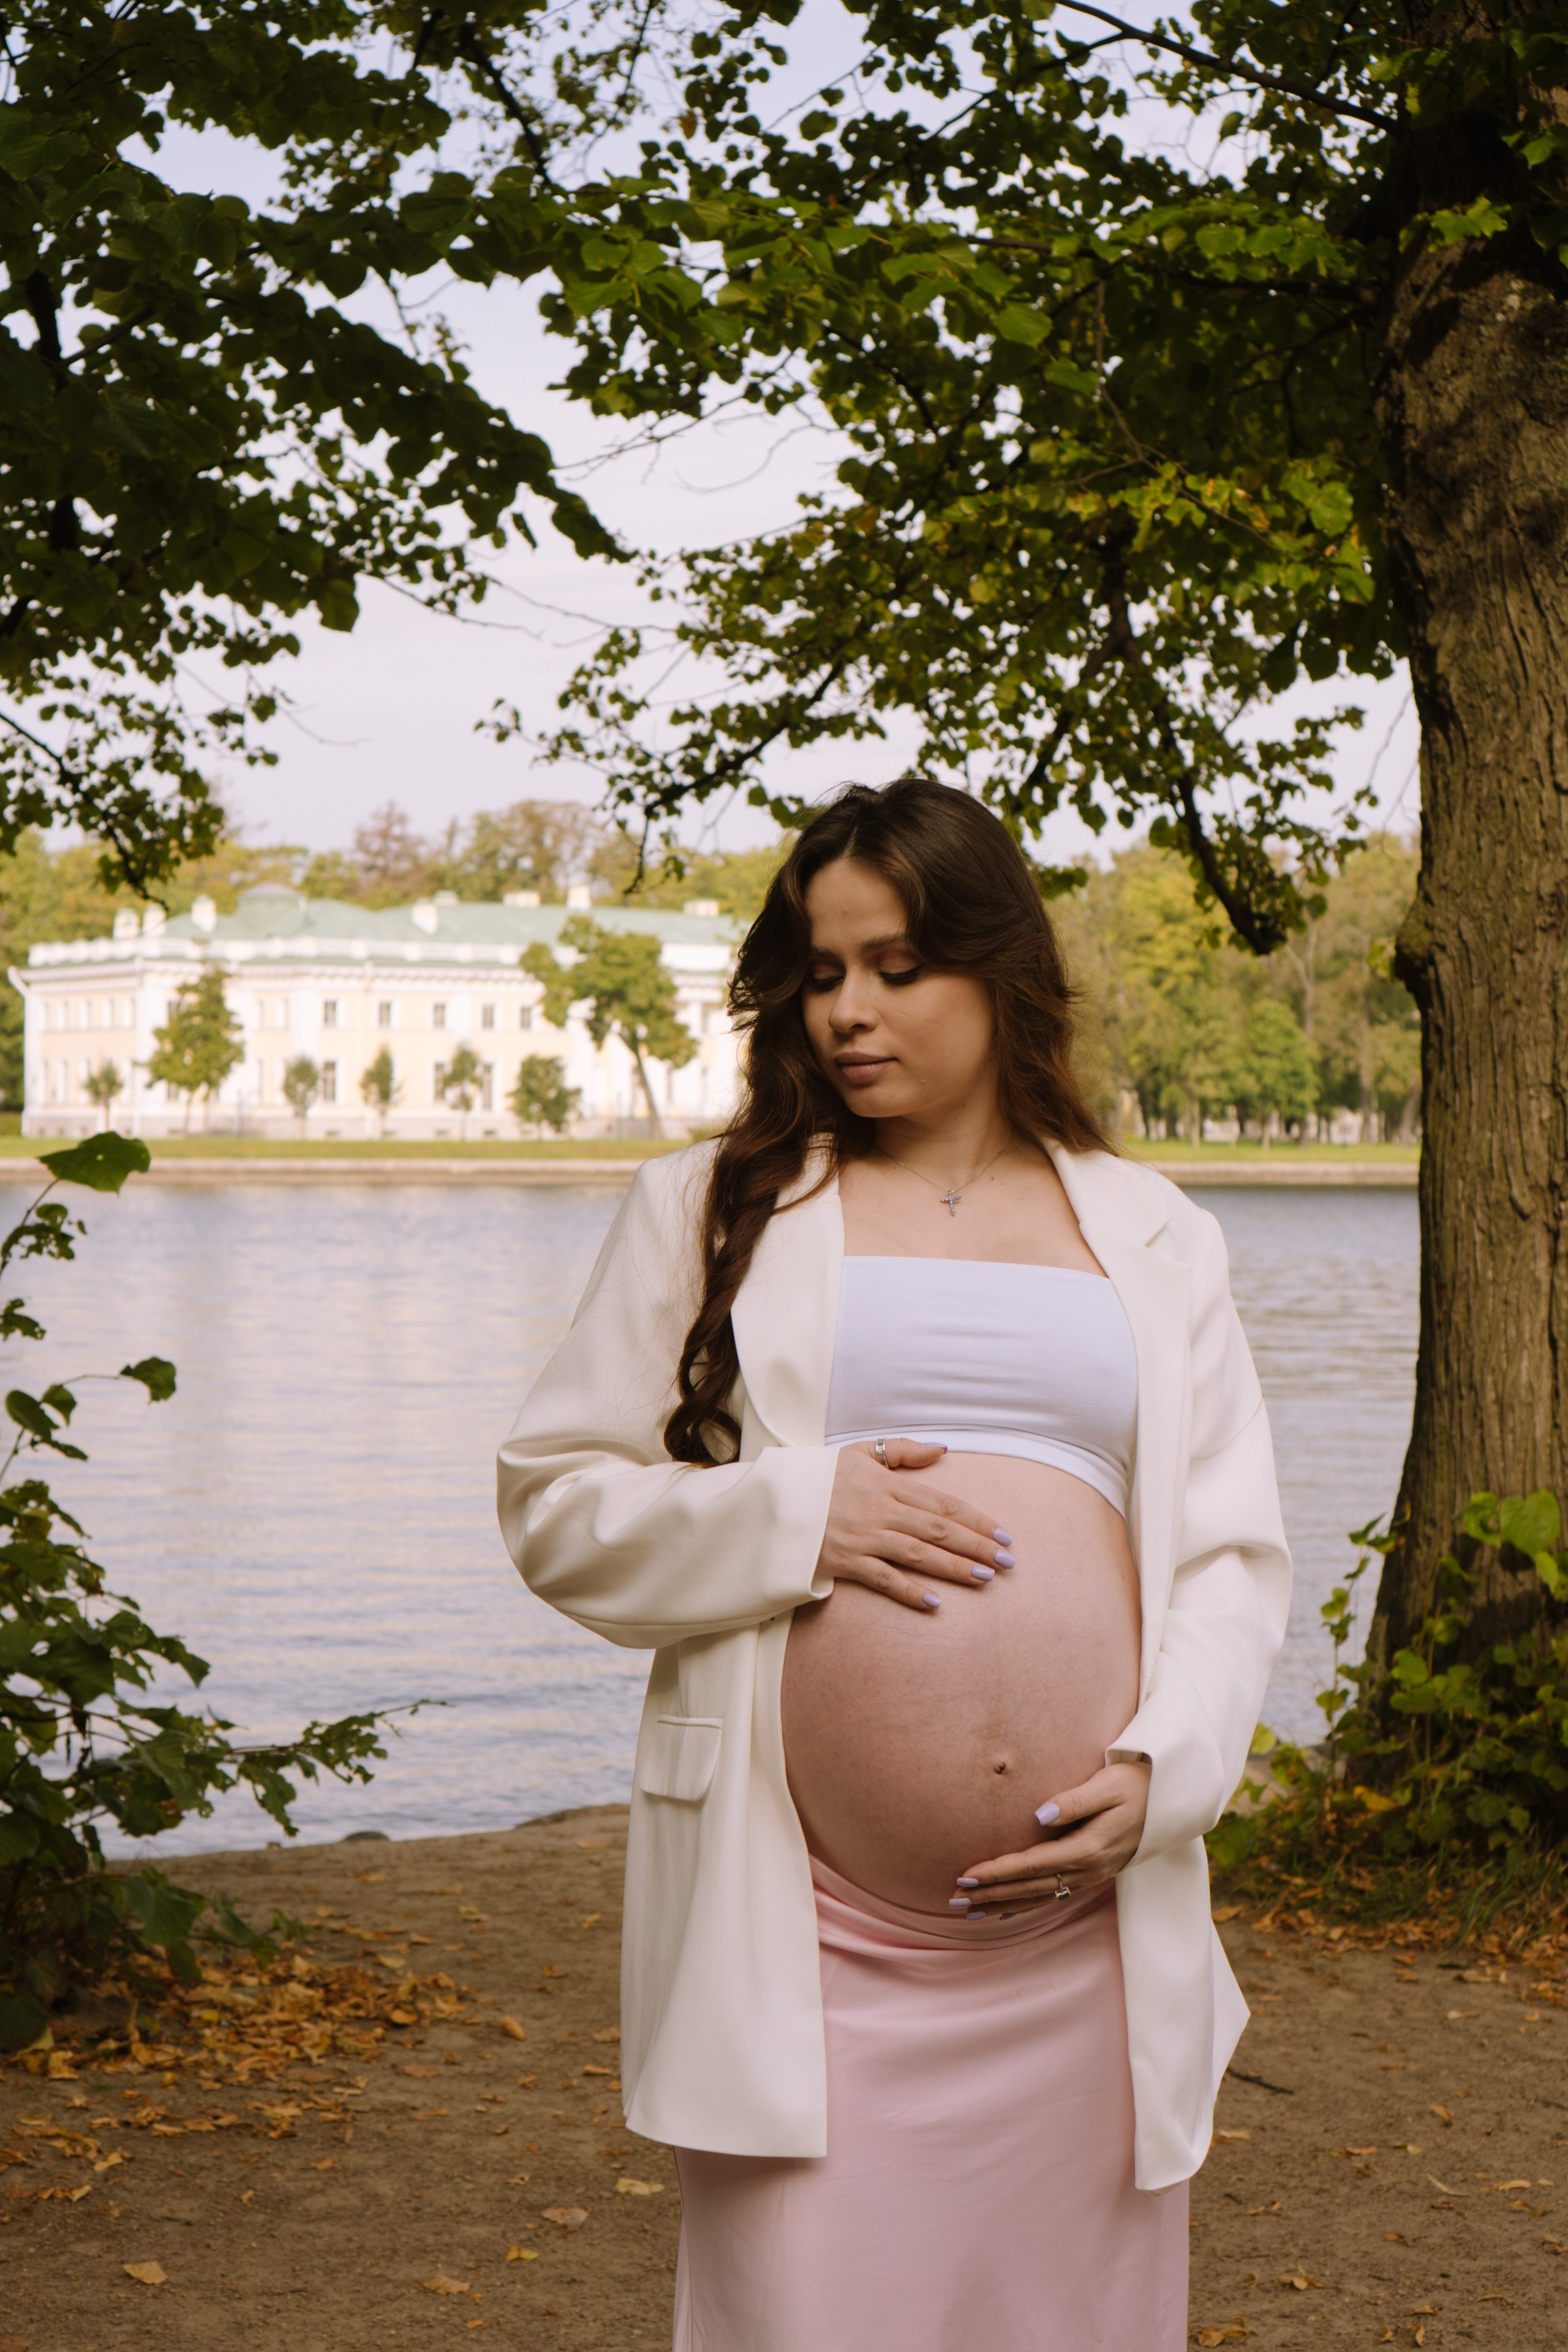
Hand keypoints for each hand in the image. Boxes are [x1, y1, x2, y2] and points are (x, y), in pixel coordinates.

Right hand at [816, 1439, 1013, 1613]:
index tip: (1003, 1533)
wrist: (774, 1501)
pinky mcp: (845, 1562)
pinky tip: (935, 1603)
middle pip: (938, 1531)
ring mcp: (863, 1538)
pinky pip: (883, 1579)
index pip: (942, 1503)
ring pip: (918, 1555)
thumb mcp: (859, 1453)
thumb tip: (943, 1450)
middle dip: (978, 1546)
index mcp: (887, 1485)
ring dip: (955, 1568)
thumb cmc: (820, 1476)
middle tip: (1008, 1562)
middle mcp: (880, 1511)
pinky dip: (909, 1592)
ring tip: (986, 1578)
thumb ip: (902, 1451)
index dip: (976, 1519)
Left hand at [951, 1761, 1151, 1912]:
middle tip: (955, 1899)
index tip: (967, 1874)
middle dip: (991, 1894)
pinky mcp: (1094, 1873)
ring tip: (970, 1912)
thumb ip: (1073, 1801)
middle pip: (1030, 1887)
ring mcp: (1092, 1875)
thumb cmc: (1135, 1782)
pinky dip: (1027, 1905)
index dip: (998, 1871)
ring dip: (1003, 1904)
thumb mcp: (1107, 1784)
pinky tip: (1005, 1911)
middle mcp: (1088, 1868)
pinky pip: (1054, 1895)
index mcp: (1088, 1847)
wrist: (1170, 1797)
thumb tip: (1038, 1815)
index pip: (1032, 1864)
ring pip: (1040, 1896)